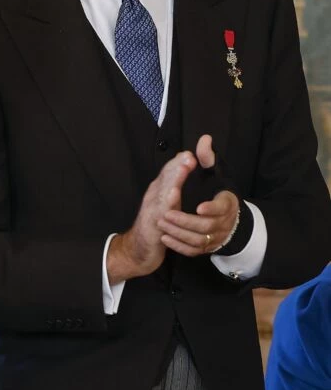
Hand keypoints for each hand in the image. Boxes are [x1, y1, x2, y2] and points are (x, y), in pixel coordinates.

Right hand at [107, 150, 196, 282]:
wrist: (138, 250)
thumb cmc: (156, 226)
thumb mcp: (166, 205)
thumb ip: (174, 187)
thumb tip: (182, 169)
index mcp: (158, 191)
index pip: (168, 172)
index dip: (178, 161)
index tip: (191, 151)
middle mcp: (153, 197)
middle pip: (165, 178)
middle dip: (177, 166)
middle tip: (189, 155)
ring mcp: (152, 210)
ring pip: (164, 191)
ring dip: (173, 179)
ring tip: (183, 168)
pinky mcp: (153, 225)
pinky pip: (161, 212)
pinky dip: (167, 202)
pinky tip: (174, 195)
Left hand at [157, 135, 238, 255]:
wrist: (227, 220)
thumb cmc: (218, 192)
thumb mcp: (215, 174)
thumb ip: (208, 158)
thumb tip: (204, 139)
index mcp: (227, 204)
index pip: (222, 208)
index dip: (212, 209)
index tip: (198, 207)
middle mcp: (224, 223)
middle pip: (206, 227)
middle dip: (185, 221)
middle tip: (166, 214)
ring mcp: (215, 237)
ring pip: (198, 240)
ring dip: (179, 233)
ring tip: (162, 223)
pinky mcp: (206, 248)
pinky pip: (193, 251)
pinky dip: (179, 246)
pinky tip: (165, 237)